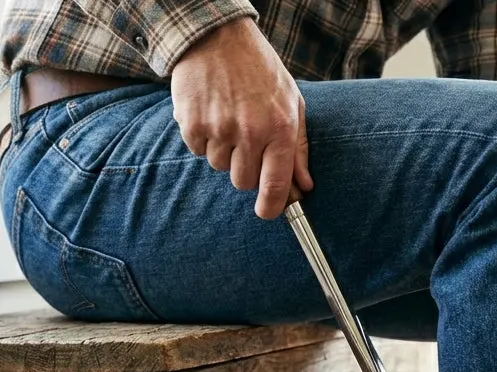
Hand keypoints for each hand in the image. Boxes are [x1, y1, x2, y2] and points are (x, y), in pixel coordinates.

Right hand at [171, 17, 312, 218]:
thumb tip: (304, 187)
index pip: (275, 186)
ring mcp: (220, 128)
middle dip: (246, 170)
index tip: (267, 212)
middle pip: (244, 182)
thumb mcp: (292, 103)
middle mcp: (250, 132)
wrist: (216, 35)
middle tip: (246, 142)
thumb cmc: (260, 70)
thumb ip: (299, 148)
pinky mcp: (192, 123)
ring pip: (220, 167)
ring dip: (224, 153)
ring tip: (228, 120)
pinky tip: (210, 115)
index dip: (271, 207)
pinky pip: (198, 151)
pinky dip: (203, 140)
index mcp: (280, 129)